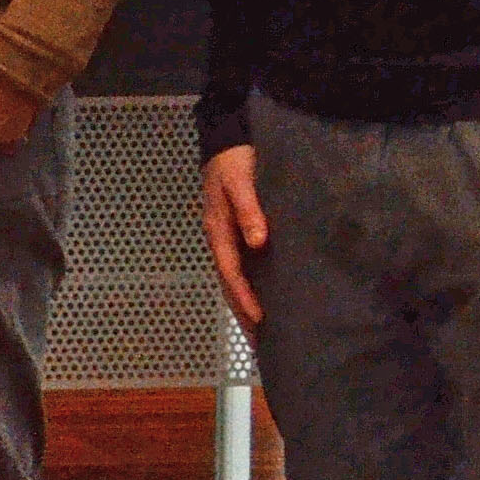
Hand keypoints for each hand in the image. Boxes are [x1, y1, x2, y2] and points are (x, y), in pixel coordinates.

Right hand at [200, 144, 266, 325]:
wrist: (227, 141)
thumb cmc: (235, 162)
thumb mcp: (240, 182)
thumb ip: (250, 209)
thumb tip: (258, 241)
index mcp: (218, 230)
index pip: (231, 271)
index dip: (244, 296)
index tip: (259, 318)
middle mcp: (220, 238)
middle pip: (229, 282)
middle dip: (241, 310)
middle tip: (258, 339)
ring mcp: (226, 236)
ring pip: (234, 276)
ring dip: (243, 301)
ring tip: (259, 327)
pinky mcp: (236, 231)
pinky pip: (241, 265)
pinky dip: (248, 284)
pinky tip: (261, 293)